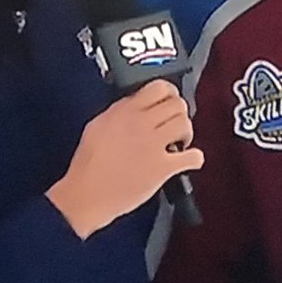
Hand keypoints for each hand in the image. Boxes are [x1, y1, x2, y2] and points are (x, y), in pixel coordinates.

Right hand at [46, 80, 202, 237]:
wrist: (86, 195)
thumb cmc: (88, 166)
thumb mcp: (97, 125)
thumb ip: (120, 112)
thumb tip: (137, 105)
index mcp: (124, 111)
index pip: (159, 87)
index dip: (169, 93)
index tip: (169, 100)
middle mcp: (140, 124)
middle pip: (177, 104)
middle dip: (179, 113)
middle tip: (174, 123)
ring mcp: (153, 146)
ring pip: (185, 124)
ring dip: (186, 132)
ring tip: (179, 141)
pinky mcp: (162, 168)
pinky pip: (192, 157)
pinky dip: (195, 158)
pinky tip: (188, 160)